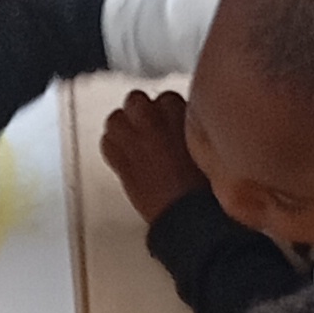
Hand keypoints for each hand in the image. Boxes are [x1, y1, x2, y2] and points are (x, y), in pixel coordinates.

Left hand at [100, 85, 201, 224]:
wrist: (187, 214)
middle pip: (136, 100)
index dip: (165, 111)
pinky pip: (106, 143)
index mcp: (181, 113)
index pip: (165, 98)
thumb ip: (191, 131)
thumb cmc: (204, 188)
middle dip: (140, 112)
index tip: (167, 121)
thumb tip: (184, 127)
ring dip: (122, 127)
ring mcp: (133, 139)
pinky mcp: (120, 162)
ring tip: (132, 139)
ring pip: (115, 118)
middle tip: (148, 128)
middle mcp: (154, 120)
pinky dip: (112, 148)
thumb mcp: (207, 148)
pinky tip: (124, 157)